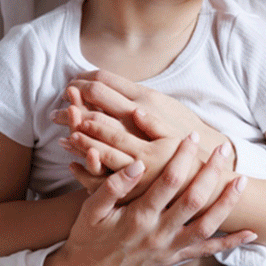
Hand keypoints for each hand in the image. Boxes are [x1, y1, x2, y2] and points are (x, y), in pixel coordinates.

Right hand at [43, 135, 255, 265]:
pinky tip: (250, 232)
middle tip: (223, 149)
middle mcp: (158, 233)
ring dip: (226, 203)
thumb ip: (113, 186)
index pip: (167, 181)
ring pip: (206, 225)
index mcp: (138, 217)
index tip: (191, 137)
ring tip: (241, 180)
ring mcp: (169, 248)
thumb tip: (136, 164)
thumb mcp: (91, 210)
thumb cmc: (89, 237)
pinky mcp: (175, 258)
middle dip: (210, 172)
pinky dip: (230, 242)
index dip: (182, 157)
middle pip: (193, 200)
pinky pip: (207, 251)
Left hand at [54, 69, 231, 164]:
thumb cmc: (185, 138)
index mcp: (145, 104)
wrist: (207, 174)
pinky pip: (100, 176)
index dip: (82, 83)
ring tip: (63, 136)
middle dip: (72, 109)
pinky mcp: (132, 182)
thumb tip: (106, 87)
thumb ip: (139, 100)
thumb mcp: (168, 111)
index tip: (71, 85)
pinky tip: (72, 162)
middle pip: (94, 114)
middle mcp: (138, 129)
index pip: (102, 86)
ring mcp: (134, 158)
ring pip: (94, 145)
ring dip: (75, 137)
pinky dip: (83, 168)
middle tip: (58, 108)